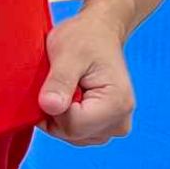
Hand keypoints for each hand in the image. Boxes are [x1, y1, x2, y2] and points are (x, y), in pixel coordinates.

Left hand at [37, 12, 134, 146]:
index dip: (53, 108)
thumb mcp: (67, 54)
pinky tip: (71, 95)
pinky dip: (67, 117)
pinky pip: (77, 133)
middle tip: (62, 82)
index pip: (72, 126)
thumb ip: (59, 82)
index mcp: (116, 105)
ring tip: (69, 86)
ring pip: (73, 135)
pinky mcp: (106, 126)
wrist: (100, 33)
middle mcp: (120, 121)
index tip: (55, 83)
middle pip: (72, 134)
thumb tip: (49, 106)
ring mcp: (115, 126)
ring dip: (61, 114)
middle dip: (56, 112)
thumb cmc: (85, 38)